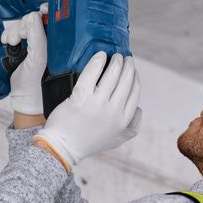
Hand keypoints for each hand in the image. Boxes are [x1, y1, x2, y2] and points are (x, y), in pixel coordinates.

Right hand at [1, 3, 47, 114]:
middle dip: (24, 25)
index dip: (48, 11)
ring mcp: (36, 43)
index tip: (41, 10)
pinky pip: (16, 32)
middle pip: (36, 19)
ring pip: (24, 25)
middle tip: (19, 37)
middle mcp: (49, 41)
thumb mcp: (38, 59)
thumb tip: (34, 16)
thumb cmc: (38, 85)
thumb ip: (37, 37)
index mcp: (60, 43)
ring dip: (15, 31)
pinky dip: (10, 34)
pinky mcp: (24, 47)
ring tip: (11, 42)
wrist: (26, 100)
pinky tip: (7, 42)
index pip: (56, 19)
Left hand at [34, 52, 141, 166]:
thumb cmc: (88, 142)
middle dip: (128, 66)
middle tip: (125, 57)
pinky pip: (92, 74)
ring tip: (114, 55)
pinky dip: (98, 62)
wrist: (63, 147)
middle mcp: (113, 111)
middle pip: (126, 81)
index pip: (135, 93)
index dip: (135, 78)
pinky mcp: (81, 97)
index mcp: (123, 121)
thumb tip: (139, 109)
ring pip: (112, 75)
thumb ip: (132, 127)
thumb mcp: (116, 140)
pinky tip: (101, 55)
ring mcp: (97, 104)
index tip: (133, 71)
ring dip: (116, 62)